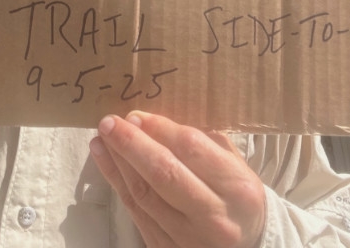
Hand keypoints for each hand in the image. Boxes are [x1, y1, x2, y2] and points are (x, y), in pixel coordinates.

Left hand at [89, 111, 265, 247]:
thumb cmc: (238, 196)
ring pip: (145, 196)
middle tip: (109, 123)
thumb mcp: (235, 165)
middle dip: (132, 145)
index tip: (136, 115)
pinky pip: (137, 214)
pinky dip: (119, 185)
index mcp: (237, 187)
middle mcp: (215, 215)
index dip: (160, 129)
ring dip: (119, 164)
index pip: (192, 150)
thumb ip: (204, 142)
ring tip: (102, 139)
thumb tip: (154, 121)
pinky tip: (108, 163)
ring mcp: (190, 238)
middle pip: (164, 174)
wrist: (248, 246)